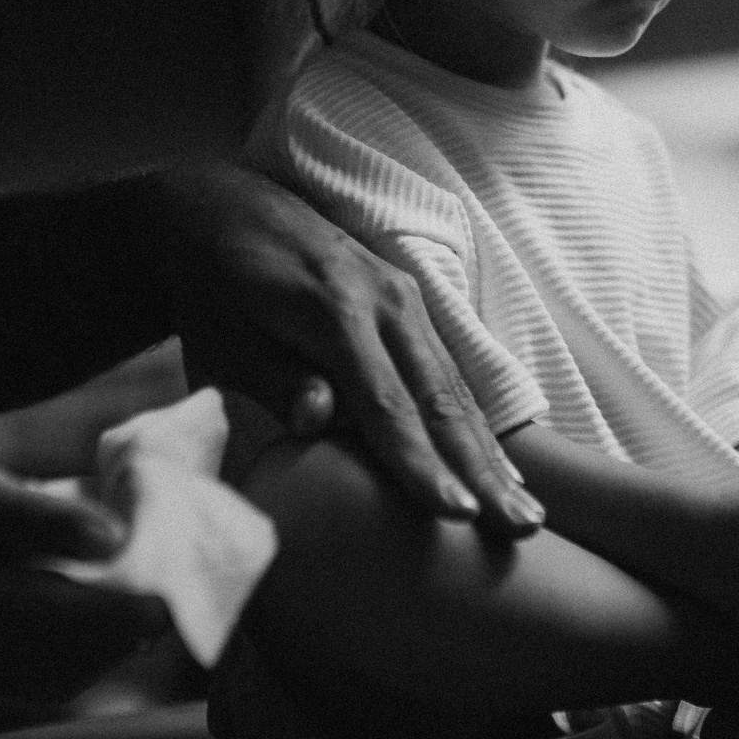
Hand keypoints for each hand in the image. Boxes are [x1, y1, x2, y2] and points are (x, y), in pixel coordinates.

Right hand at [0, 453, 170, 701]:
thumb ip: (31, 515)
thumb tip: (117, 537)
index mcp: (16, 621)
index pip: (138, 610)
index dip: (167, 548)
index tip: (152, 491)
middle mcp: (43, 667)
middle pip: (151, 614)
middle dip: (156, 550)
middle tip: (126, 482)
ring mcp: (50, 677)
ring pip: (140, 620)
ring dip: (137, 563)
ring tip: (91, 504)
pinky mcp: (52, 672)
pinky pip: (115, 625)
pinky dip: (116, 581)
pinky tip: (75, 535)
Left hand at [150, 160, 542, 534]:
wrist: (222, 208)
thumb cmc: (212, 289)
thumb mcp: (222, 337)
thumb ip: (273, 379)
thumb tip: (319, 419)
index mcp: (333, 310)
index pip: (385, 403)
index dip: (421, 464)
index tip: (456, 515)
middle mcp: (383, 299)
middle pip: (440, 398)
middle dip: (482, 470)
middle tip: (520, 530)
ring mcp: (402, 296)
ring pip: (454, 387)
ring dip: (492, 454)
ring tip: (526, 514)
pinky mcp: (407, 302)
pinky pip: (448, 372)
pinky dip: (476, 424)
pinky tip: (501, 467)